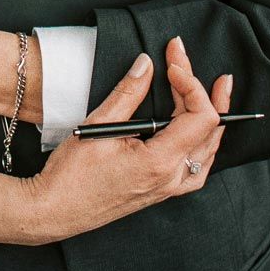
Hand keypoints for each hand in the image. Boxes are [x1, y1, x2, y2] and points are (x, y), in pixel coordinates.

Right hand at [22, 36, 231, 244]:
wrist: (56, 211)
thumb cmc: (71, 176)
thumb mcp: (99, 125)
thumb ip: (128, 93)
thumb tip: (146, 65)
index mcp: (160, 162)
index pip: (201, 117)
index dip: (191, 83)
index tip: (171, 64)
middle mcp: (171, 178)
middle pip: (207, 129)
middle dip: (200, 89)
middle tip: (182, 59)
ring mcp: (168, 188)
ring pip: (207, 150)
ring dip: (211, 116)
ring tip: (213, 90)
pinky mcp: (160, 191)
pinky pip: (197, 167)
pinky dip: (202, 142)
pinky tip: (196, 129)